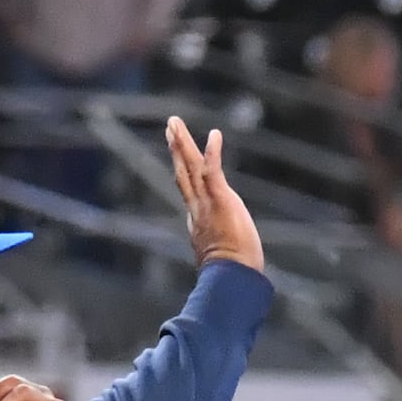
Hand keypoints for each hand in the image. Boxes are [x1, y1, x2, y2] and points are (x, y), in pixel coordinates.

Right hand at [166, 117, 265, 273]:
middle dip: (176, 149)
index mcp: (197, 219)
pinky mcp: (221, 199)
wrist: (231, 277)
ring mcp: (206, 203)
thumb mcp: (221, 259)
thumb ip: (219, 252)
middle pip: (182, 172)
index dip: (183, 171)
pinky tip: (214, 134)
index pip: (188, 190)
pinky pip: (213, 170)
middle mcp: (197, 208)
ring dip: (183, 143)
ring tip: (175, 123)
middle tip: (170, 127)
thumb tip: (223, 262)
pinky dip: (213, 152)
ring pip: (191, 167)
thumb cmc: (232, 273)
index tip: (179, 156)